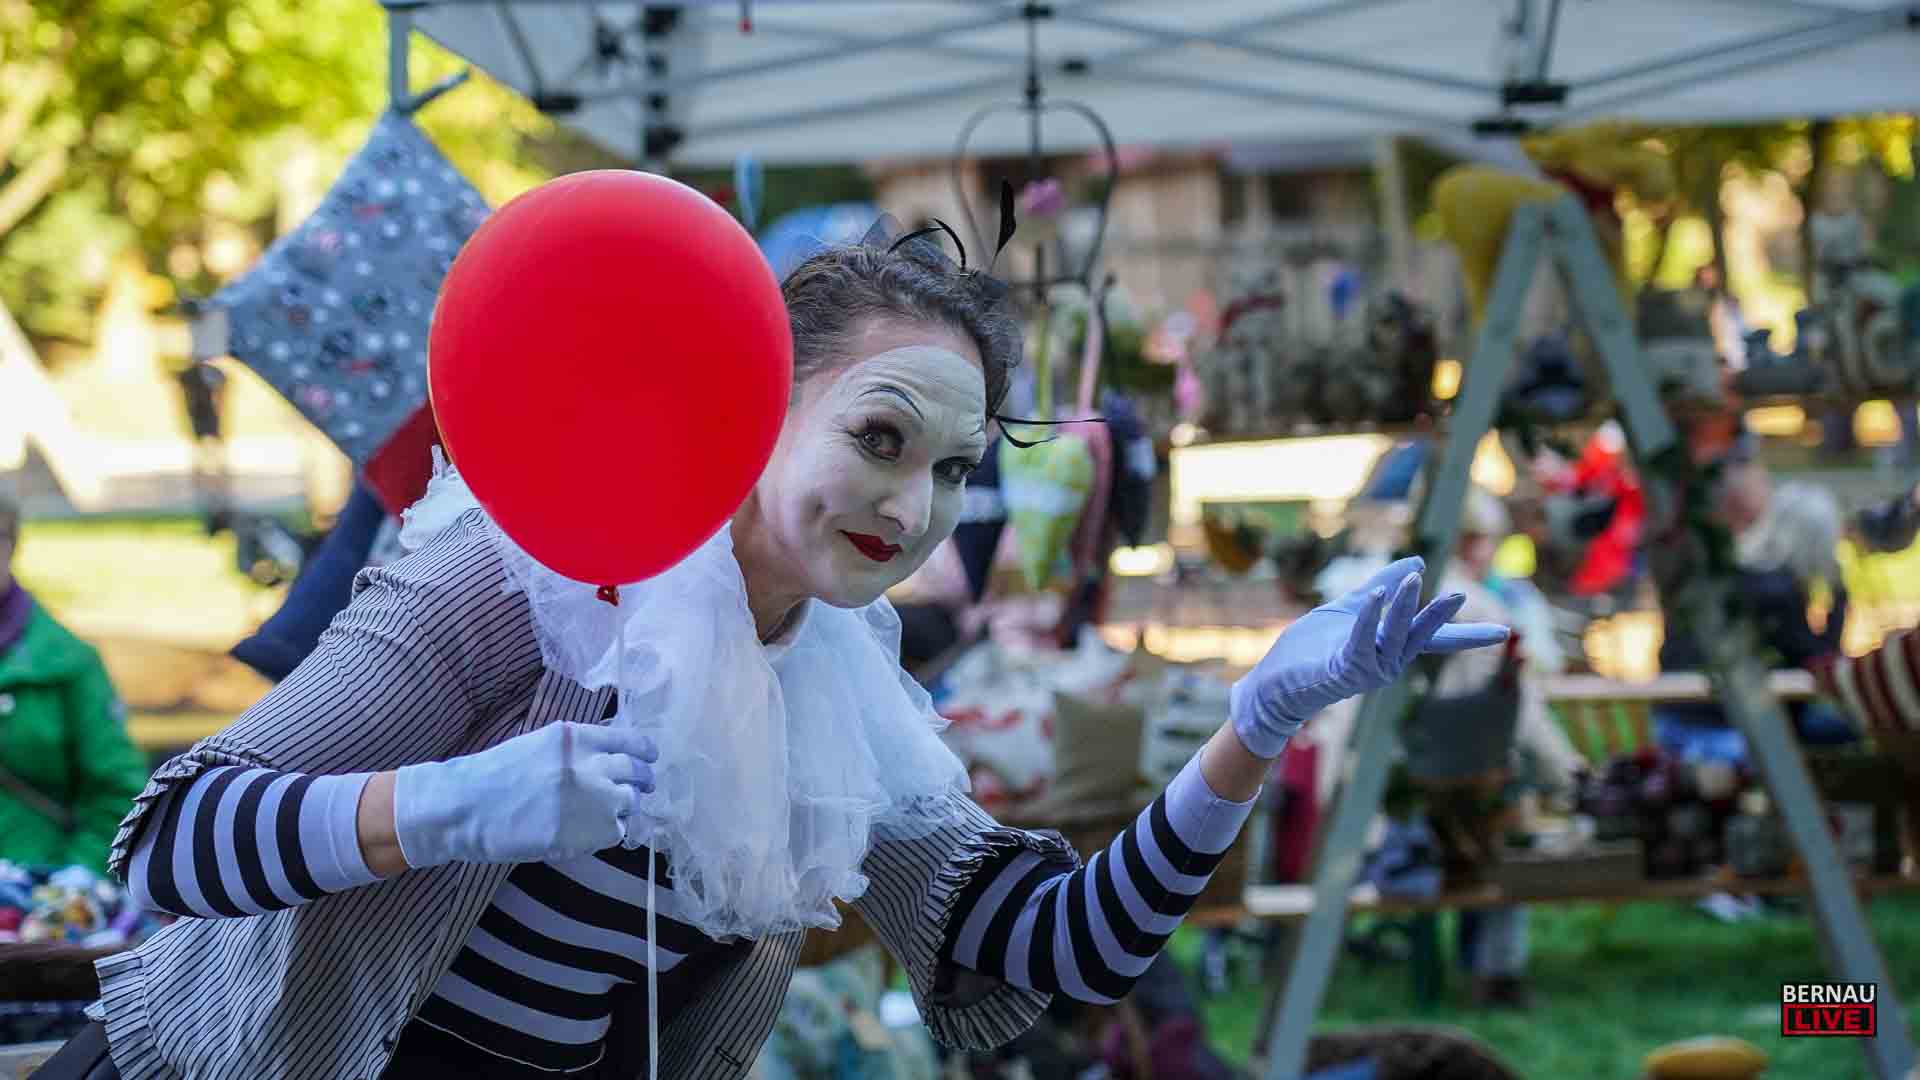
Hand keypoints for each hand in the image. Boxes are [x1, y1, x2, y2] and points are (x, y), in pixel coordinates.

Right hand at [393, 721, 656, 867]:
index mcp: (575, 738)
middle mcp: (589, 763)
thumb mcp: (538, 746)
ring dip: (621, 809)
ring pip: (628, 803)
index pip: (627, 740)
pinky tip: (586, 833)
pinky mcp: (585, 830)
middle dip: (642, 781)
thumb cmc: (493, 777)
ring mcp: (591, 797)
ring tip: (604, 815)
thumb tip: (608, 760)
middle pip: (635, 772)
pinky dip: (606, 833)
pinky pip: (614, 832)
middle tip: (642, 788)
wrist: (465, 807)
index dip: (643, 751)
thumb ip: (575, 751)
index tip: (650, 757)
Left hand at [1231, 557, 1508, 758]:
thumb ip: (1380, 588)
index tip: (1504, 631)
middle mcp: (1385, 662)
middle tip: (1460, 595)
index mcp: (1389, 647)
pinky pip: (1360, 642)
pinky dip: (1369, 618)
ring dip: (1403, 608)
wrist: (1275, 683)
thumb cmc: (1311, 650)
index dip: (1468, 634)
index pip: (1433, 638)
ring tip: (1415, 580)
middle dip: (1438, 617)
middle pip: (1419, 636)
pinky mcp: (1342, 671)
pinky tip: (1377, 595)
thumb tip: (1417, 562)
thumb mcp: (1349, 609)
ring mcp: (1366, 669)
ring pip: (1393, 637)